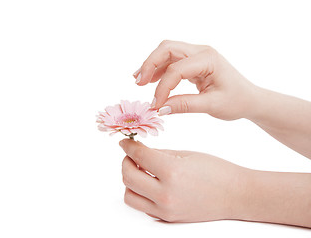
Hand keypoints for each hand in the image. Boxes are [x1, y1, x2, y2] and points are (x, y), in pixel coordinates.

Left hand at [119, 139, 247, 221]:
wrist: (235, 194)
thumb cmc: (216, 171)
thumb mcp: (186, 154)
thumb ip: (159, 154)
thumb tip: (139, 151)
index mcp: (172, 172)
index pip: (138, 156)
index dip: (128, 146)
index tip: (125, 142)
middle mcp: (165, 194)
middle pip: (128, 177)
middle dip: (126, 162)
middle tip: (131, 155)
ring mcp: (165, 210)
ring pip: (130, 196)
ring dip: (129, 181)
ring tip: (140, 171)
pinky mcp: (168, 218)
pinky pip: (143, 206)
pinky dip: (140, 194)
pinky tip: (150, 183)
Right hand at [134, 40, 258, 119]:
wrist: (249, 99)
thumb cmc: (236, 101)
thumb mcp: (212, 105)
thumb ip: (185, 105)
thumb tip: (159, 109)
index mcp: (208, 59)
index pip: (176, 69)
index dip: (162, 88)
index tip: (156, 105)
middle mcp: (201, 51)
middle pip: (167, 48)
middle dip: (150, 64)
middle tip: (138, 83)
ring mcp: (197, 54)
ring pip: (167, 51)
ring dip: (152, 64)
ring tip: (139, 81)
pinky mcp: (194, 61)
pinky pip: (172, 60)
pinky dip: (159, 69)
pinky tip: (151, 80)